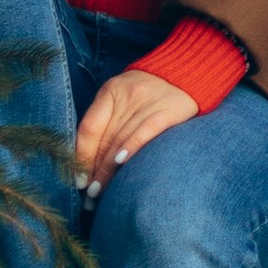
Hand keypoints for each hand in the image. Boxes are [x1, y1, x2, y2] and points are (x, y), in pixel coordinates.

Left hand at [74, 68, 198, 193]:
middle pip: (105, 139)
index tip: (79, 180)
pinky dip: (131, 149)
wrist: (188, 72)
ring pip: (121, 140)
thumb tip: (88, 162)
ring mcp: (147, 101)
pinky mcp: (168, 110)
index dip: (81, 156)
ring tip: (102, 192)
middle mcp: (126, 95)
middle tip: (90, 195)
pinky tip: (122, 165)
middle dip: (95, 170)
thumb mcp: (123, 96)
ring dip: (109, 170)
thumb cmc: (149, 92)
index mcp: (110, 91)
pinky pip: (145, 132)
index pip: (89, 128)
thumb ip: (107, 121)